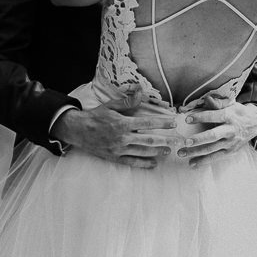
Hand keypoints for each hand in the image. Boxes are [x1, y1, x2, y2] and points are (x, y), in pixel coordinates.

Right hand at [52, 92, 177, 168]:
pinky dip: (144, 164)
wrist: (77, 131)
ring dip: (158, 152)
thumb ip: (127, 102)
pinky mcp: (115, 158)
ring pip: (143, 152)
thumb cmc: (95, 117)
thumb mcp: (110, 106)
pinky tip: (154, 164)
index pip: (147, 123)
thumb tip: (140, 92)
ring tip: (169, 150)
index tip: (173, 123)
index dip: (162, 123)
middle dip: (166, 140)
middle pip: (149, 140)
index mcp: (123, 123)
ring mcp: (119, 149)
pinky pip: (132, 162)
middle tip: (178, 141)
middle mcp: (122, 138)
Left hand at [178, 101, 256, 167]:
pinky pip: (215, 157)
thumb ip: (218, 103)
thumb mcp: (231, 104)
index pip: (213, 116)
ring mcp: (230, 143)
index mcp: (229, 116)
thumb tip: (207, 99)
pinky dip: (203, 161)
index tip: (187, 119)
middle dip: (199, 139)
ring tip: (182, 153)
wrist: (255, 123)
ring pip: (211, 149)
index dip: (200, 117)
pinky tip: (192, 163)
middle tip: (185, 142)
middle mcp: (230, 131)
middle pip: (213, 136)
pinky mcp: (230, 152)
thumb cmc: (237, 112)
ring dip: (196, 152)